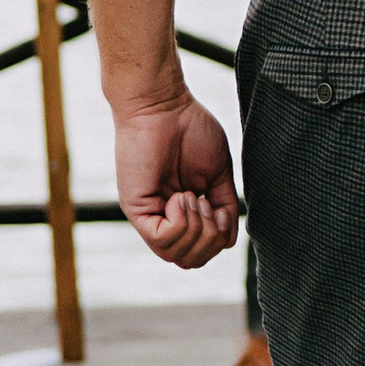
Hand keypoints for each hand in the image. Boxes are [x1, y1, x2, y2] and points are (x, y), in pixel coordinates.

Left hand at [110, 89, 239, 268]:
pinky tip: (182, 197)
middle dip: (210, 238)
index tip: (221, 208)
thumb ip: (225, 208)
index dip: (218, 240)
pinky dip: (181, 222)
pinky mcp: (136, 208)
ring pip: (177, 255)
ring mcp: (149, 215)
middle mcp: (163, 218)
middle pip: (190, 261)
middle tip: (207, 203)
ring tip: (192, 196)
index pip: (201, 252)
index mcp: (183, 213)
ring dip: (196, 229)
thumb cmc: (191, 129)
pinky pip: (162, 239)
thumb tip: (228, 242)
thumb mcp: (219, 175)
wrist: (165, 104)